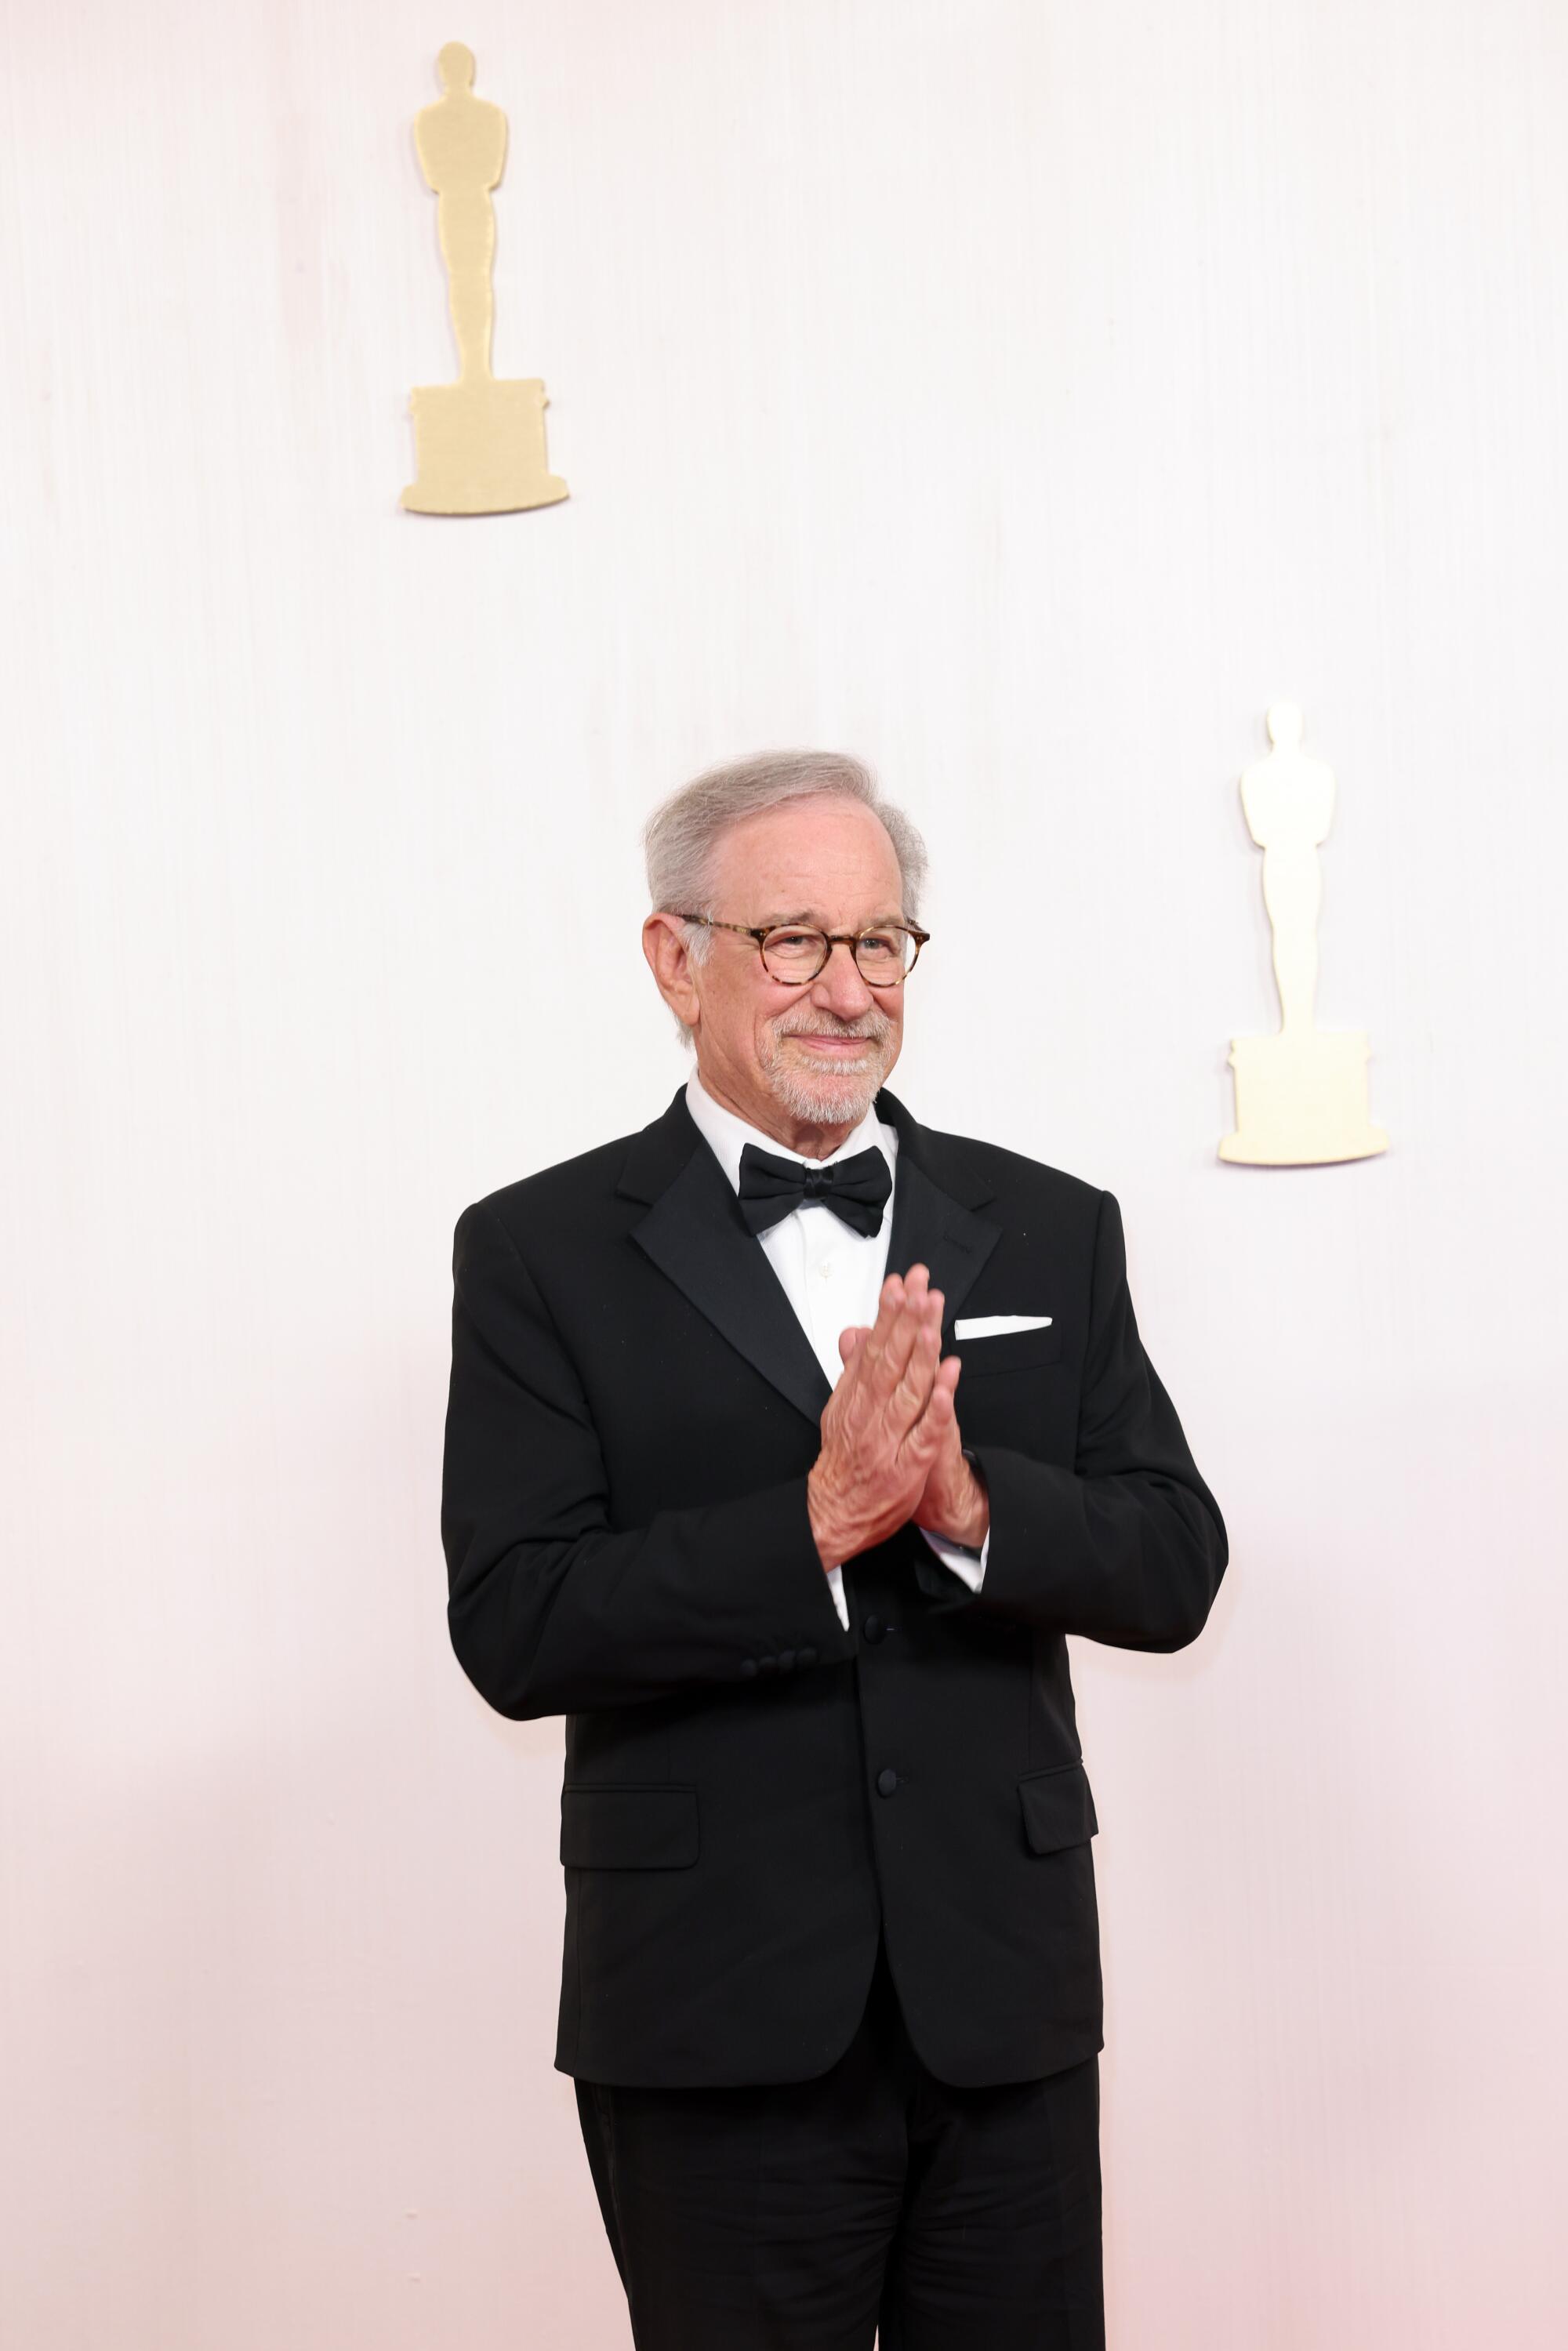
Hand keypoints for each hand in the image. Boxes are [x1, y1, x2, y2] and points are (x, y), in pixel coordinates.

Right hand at [807, 1264, 959, 1567]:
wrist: (835, 1513)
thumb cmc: (843, 1461)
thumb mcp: (840, 1409)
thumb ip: (852, 1370)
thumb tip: (856, 1332)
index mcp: (856, 1397)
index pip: (874, 1347)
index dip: (888, 1314)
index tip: (900, 1285)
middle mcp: (871, 1412)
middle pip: (892, 1359)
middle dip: (907, 1321)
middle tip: (920, 1288)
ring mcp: (890, 1438)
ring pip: (909, 1390)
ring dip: (920, 1355)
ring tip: (931, 1324)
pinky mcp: (908, 1464)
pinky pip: (925, 1432)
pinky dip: (937, 1406)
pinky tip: (948, 1382)